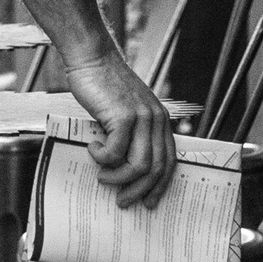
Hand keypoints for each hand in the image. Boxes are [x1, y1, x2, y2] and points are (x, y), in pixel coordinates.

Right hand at [64, 51, 175, 207]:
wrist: (94, 59)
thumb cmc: (105, 87)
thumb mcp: (126, 112)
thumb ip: (131, 135)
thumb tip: (124, 170)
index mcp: (160, 120)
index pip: (169, 160)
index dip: (160, 185)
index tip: (149, 202)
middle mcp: (155, 119)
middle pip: (155, 168)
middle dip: (139, 191)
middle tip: (122, 201)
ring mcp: (141, 117)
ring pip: (138, 165)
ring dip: (118, 178)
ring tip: (102, 176)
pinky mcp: (123, 116)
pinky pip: (115, 152)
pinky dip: (102, 158)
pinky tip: (93, 149)